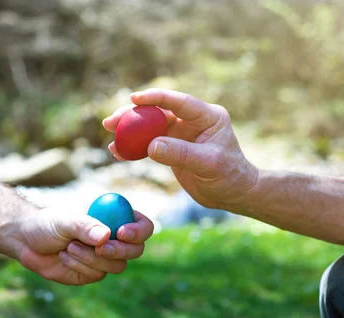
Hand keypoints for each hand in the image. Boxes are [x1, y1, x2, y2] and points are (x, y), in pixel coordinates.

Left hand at [11, 207, 153, 285]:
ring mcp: (105, 258)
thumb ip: (84, 226)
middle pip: (136, 250)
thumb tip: (105, 236)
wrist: (27, 242)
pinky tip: (64, 256)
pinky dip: (80, 266)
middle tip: (101, 248)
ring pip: (116, 266)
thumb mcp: (64, 220)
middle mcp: (114, 239)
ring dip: (92, 258)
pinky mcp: (92, 274)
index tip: (122, 232)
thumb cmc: (47, 223)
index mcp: (115, 219)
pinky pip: (97, 275)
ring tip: (69, 247)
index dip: (138, 231)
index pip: (143, 226)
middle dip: (119, 250)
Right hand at [103, 88, 258, 208]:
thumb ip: (180, 154)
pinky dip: (135, 148)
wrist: (233, 194)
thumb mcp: (208, 164)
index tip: (134, 98)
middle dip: (133, 114)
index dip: (155, 98)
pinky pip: (150, 144)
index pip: (178, 102)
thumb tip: (151, 146)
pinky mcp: (173, 148)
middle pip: (158, 112)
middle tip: (111, 122)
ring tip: (110, 135)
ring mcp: (181, 134)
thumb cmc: (229, 177)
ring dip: (130, 131)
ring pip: (150, 127)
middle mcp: (193, 121)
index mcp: (207, 116)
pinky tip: (119, 153)